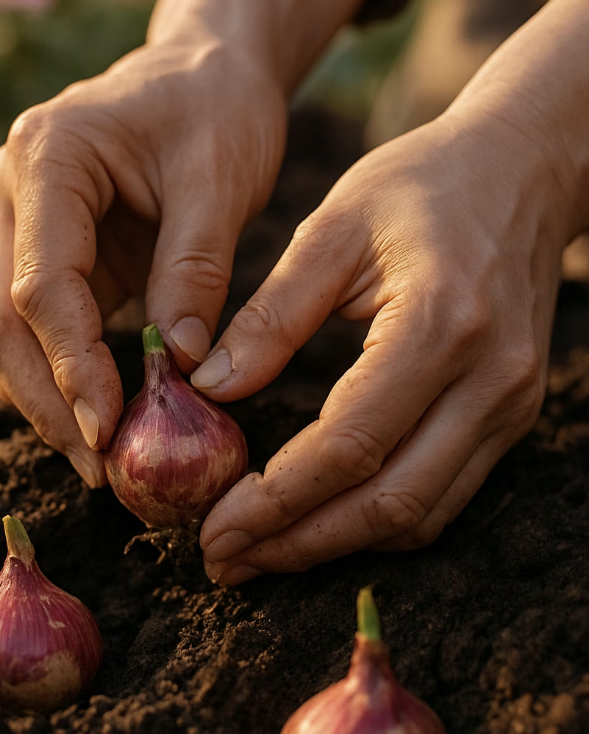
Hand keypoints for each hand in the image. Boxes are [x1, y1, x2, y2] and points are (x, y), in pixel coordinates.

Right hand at [0, 40, 285, 484]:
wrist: (204, 76)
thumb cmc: (216, 111)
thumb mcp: (220, 182)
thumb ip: (193, 273)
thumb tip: (180, 369)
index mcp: (45, 159)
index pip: (40, 286)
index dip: (72, 367)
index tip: (110, 428)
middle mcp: (8, 193)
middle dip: (47, 401)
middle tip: (98, 467)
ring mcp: (15, 226)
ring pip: (2, 335)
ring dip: (46, 401)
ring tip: (99, 457)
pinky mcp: (41, 254)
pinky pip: (33, 330)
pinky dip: (60, 378)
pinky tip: (99, 419)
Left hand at [197, 111, 572, 584]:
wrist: (524, 171)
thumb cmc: (423, 185)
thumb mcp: (333, 228)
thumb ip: (271, 315)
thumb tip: (209, 388)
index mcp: (439, 325)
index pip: (348, 446)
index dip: (275, 501)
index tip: (212, 528)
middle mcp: (488, 381)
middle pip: (387, 503)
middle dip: (297, 545)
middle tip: (224, 562)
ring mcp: (509, 406)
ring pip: (419, 515)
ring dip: (334, 546)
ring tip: (260, 553)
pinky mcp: (510, 415)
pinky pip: (442, 496)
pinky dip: (375, 522)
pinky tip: (320, 521)